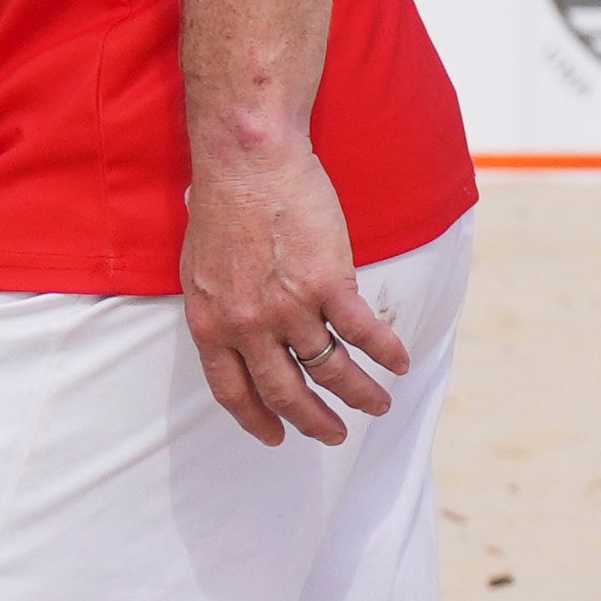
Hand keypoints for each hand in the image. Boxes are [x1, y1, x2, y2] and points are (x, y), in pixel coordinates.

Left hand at [179, 136, 404, 450]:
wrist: (247, 164)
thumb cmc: (221, 207)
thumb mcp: (199, 270)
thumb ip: (218, 307)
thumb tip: (234, 333)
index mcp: (209, 323)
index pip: (232, 389)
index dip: (256, 419)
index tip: (275, 436)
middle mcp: (247, 325)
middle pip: (285, 391)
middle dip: (313, 422)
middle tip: (334, 436)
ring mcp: (289, 307)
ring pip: (331, 370)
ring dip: (360, 394)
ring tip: (378, 406)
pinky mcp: (329, 284)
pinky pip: (365, 333)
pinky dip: (387, 353)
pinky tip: (400, 363)